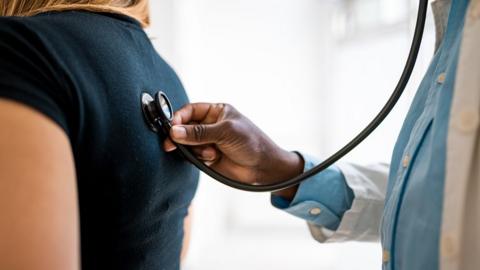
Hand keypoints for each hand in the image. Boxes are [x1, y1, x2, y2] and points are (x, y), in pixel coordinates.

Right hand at [163, 103, 302, 196]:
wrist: (263, 167)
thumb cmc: (250, 142)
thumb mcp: (225, 132)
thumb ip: (199, 132)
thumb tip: (174, 131)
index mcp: (217, 112)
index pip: (190, 110)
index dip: (178, 118)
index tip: (171, 127)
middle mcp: (210, 125)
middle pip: (184, 127)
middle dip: (179, 135)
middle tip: (171, 144)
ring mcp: (208, 141)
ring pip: (187, 143)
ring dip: (194, 149)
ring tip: (210, 153)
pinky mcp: (207, 157)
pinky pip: (192, 156)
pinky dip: (198, 157)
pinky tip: (211, 158)